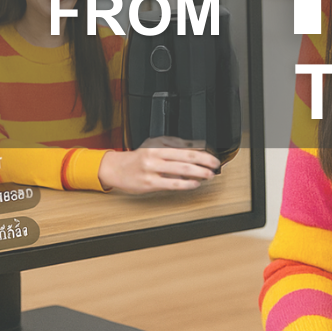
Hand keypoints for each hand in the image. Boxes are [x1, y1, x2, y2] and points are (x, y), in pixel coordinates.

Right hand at [98, 146, 219, 192]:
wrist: (115, 169)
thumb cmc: (136, 159)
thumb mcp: (153, 147)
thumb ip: (172, 149)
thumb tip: (193, 149)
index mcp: (158, 146)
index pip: (185, 148)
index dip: (201, 153)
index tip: (212, 156)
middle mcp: (155, 156)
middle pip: (185, 158)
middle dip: (204, 162)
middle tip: (215, 165)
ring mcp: (152, 170)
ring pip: (180, 170)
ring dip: (198, 173)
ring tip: (209, 175)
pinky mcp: (149, 183)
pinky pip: (171, 184)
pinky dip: (185, 184)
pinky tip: (194, 184)